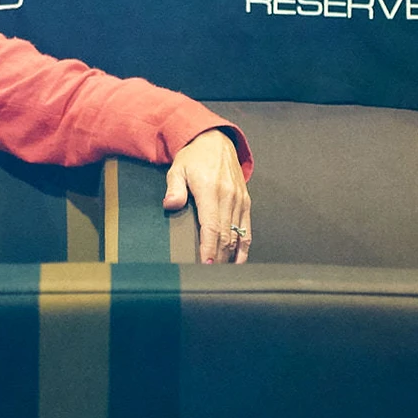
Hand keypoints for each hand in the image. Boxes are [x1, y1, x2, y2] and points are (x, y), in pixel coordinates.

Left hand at [165, 129, 251, 263]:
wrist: (216, 141)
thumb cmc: (194, 157)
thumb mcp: (178, 168)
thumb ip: (174, 188)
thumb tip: (170, 205)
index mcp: (211, 191)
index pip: (211, 227)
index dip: (209, 249)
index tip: (206, 266)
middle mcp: (229, 197)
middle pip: (225, 236)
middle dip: (218, 258)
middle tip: (209, 277)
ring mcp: (240, 200)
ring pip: (237, 235)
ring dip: (229, 256)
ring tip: (221, 274)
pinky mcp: (246, 202)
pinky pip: (247, 229)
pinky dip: (244, 247)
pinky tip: (238, 262)